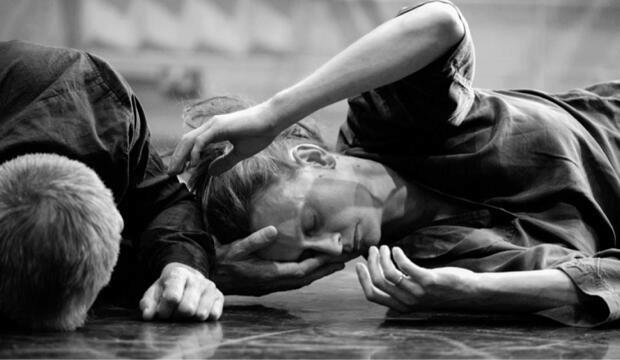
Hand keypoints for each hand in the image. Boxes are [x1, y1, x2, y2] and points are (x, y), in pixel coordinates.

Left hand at [140, 262, 223, 320]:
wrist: (187, 277)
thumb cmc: (168, 288)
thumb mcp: (154, 292)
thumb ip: (148, 304)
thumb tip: (148, 315)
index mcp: (178, 274)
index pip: (172, 297)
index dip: (164, 311)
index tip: (161, 313)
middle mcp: (197, 279)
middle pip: (187, 309)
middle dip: (177, 316)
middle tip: (173, 314)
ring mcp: (210, 287)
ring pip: (201, 314)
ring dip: (190, 320)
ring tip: (185, 314)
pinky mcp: (219, 296)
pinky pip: (214, 315)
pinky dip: (203, 320)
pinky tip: (196, 313)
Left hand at [168, 102, 279, 174]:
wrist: (272, 120)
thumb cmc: (259, 134)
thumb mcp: (240, 153)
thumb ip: (225, 161)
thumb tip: (211, 172)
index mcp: (215, 131)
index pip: (192, 144)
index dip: (183, 157)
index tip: (179, 171)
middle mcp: (211, 126)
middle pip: (186, 142)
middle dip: (177, 158)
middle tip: (171, 173)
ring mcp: (214, 124)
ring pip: (190, 140)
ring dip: (181, 156)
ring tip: (176, 171)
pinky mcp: (220, 126)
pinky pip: (202, 140)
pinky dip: (195, 152)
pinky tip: (193, 164)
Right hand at [213, 226, 345, 295]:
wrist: (209, 278)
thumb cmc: (222, 261)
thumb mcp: (236, 247)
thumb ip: (255, 240)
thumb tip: (272, 230)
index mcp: (268, 273)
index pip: (300, 270)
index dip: (318, 264)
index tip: (334, 257)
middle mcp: (272, 282)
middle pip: (305, 278)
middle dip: (324, 270)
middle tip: (343, 262)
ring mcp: (270, 286)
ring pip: (300, 282)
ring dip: (317, 274)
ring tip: (332, 266)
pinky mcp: (267, 286)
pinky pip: (292, 282)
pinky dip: (305, 276)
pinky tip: (309, 271)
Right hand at [356, 245, 479, 311]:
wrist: (467, 293)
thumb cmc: (441, 291)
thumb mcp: (416, 293)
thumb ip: (400, 286)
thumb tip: (382, 269)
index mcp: (401, 305)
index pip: (372, 295)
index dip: (363, 279)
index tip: (359, 264)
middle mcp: (407, 301)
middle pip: (378, 281)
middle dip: (372, 263)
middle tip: (373, 250)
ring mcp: (417, 292)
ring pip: (388, 273)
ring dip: (383, 257)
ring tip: (385, 247)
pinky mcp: (427, 281)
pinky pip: (404, 266)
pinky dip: (397, 255)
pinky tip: (397, 249)